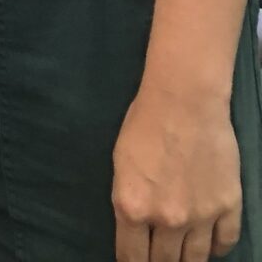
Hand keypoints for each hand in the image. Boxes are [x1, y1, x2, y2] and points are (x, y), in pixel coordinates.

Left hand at [112, 79, 242, 261]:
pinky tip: (210, 244)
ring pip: (197, 259)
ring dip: (188, 261)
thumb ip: (129, 203)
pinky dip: (217, 248)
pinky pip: (225, 243)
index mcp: (132, 208)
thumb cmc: (143, 126)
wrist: (184, 103)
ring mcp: (202, 217)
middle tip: (159, 260)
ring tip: (183, 258)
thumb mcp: (120, 167)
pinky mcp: (229, 207)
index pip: (131, 257)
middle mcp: (167, 220)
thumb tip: (137, 229)